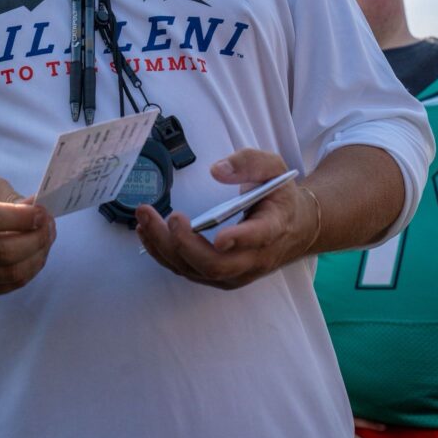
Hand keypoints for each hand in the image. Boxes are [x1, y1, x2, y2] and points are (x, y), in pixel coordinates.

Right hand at [0, 177, 55, 299]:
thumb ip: (11, 198)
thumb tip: (38, 212)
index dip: (21, 219)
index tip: (42, 214)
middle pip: (1, 252)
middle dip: (36, 240)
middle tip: (50, 227)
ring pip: (8, 273)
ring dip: (37, 257)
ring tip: (46, 241)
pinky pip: (6, 286)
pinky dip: (28, 272)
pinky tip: (33, 255)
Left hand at [135, 149, 317, 289]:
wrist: (293, 228)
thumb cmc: (279, 196)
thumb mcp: (274, 167)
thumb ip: (249, 162)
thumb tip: (216, 170)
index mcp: (273, 227)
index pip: (259, 238)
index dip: (240, 239)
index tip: (221, 236)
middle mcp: (253, 258)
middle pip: (216, 265)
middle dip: (185, 244)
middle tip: (168, 216)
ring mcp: (235, 272)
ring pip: (196, 271)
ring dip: (165, 247)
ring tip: (144, 218)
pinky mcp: (218, 275)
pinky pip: (188, 270)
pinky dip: (164, 253)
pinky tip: (147, 231)